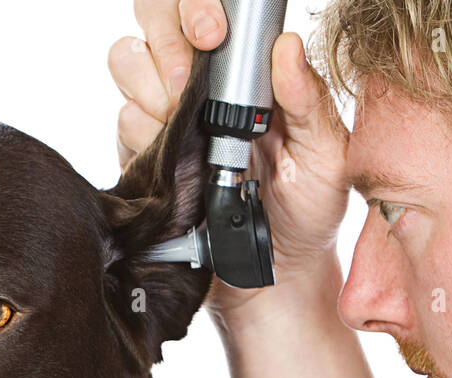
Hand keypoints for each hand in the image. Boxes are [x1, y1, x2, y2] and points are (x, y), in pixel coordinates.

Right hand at [109, 0, 350, 321]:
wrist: (272, 276)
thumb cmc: (307, 210)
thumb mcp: (327, 156)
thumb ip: (310, 100)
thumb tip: (288, 47)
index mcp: (248, 68)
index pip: (206, 7)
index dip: (197, 5)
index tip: (213, 32)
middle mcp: (201, 79)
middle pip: (153, 16)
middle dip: (165, 39)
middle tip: (187, 82)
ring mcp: (167, 112)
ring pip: (127, 61)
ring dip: (153, 91)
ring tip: (191, 134)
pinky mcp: (144, 152)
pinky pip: (124, 122)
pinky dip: (147, 139)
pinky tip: (180, 168)